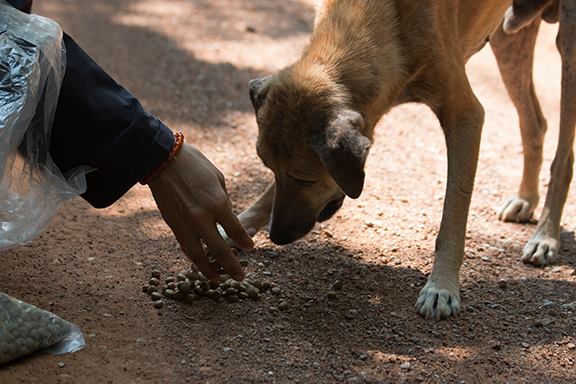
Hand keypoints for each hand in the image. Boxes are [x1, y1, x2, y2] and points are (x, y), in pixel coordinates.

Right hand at [148, 143, 253, 281]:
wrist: (162, 159)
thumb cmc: (195, 164)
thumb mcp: (218, 179)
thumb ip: (223, 202)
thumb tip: (227, 218)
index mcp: (218, 203)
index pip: (235, 231)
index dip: (244, 243)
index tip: (250, 249)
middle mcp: (202, 218)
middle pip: (219, 250)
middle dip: (232, 266)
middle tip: (241, 276)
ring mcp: (185, 223)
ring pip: (198, 255)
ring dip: (209, 270)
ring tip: (218, 280)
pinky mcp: (172, 225)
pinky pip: (185, 247)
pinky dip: (194, 258)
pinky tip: (200, 265)